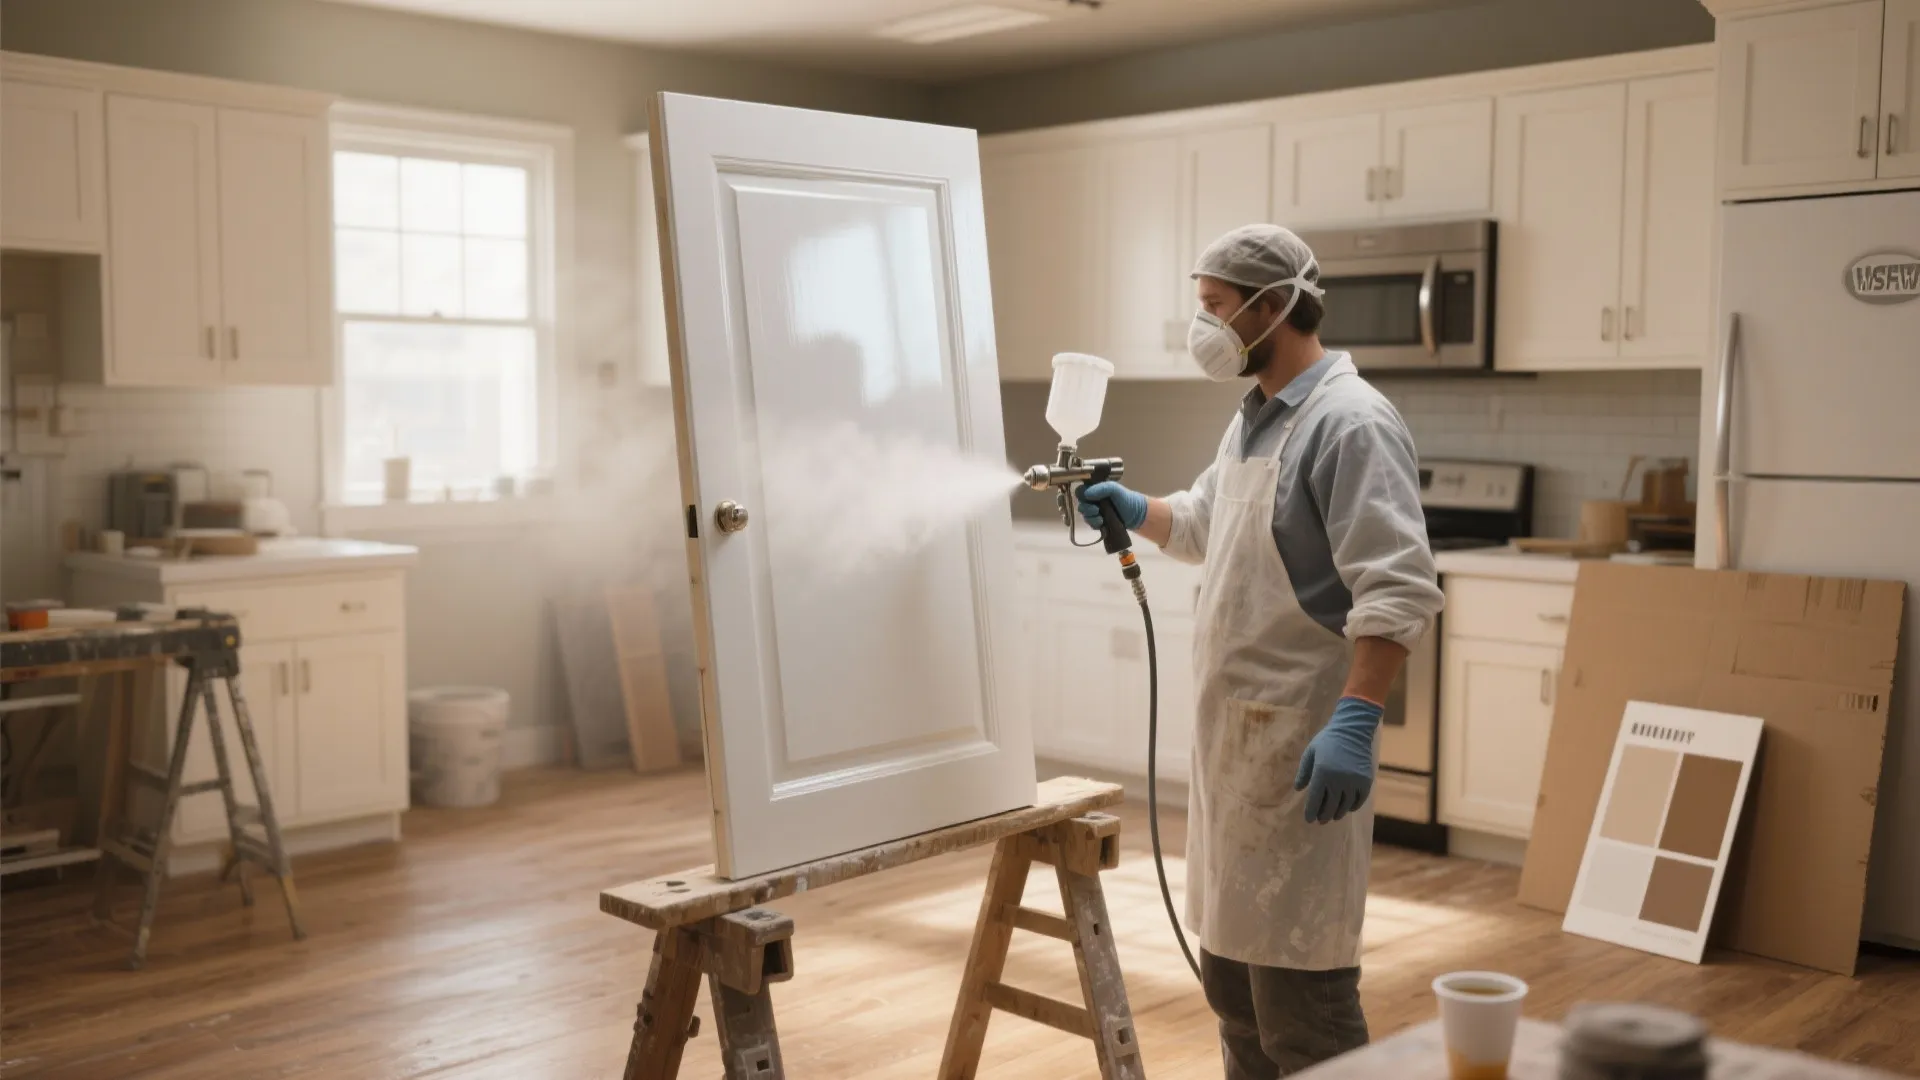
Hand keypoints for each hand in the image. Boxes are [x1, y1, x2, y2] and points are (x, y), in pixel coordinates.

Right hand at [1076, 481, 1148, 530]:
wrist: (1136, 515)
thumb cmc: (1126, 499)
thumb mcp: (1114, 488)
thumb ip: (1101, 488)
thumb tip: (1086, 494)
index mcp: (1096, 489)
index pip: (1080, 491)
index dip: (1082, 496)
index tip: (1089, 500)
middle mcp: (1094, 500)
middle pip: (1081, 505)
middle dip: (1087, 509)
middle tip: (1096, 511)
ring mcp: (1096, 511)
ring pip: (1085, 515)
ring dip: (1091, 518)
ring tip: (1101, 519)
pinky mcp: (1098, 522)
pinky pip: (1090, 524)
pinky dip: (1094, 524)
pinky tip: (1102, 524)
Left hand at [1294, 696, 1382, 823]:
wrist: (1352, 730)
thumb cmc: (1328, 740)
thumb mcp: (1310, 753)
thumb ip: (1304, 772)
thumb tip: (1298, 789)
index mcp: (1322, 773)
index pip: (1315, 800)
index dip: (1311, 812)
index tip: (1309, 819)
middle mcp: (1338, 780)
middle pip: (1330, 806)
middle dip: (1323, 816)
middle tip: (1320, 820)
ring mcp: (1354, 781)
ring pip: (1345, 806)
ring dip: (1337, 813)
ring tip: (1332, 816)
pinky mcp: (1366, 781)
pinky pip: (1358, 801)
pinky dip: (1352, 807)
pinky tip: (1347, 808)